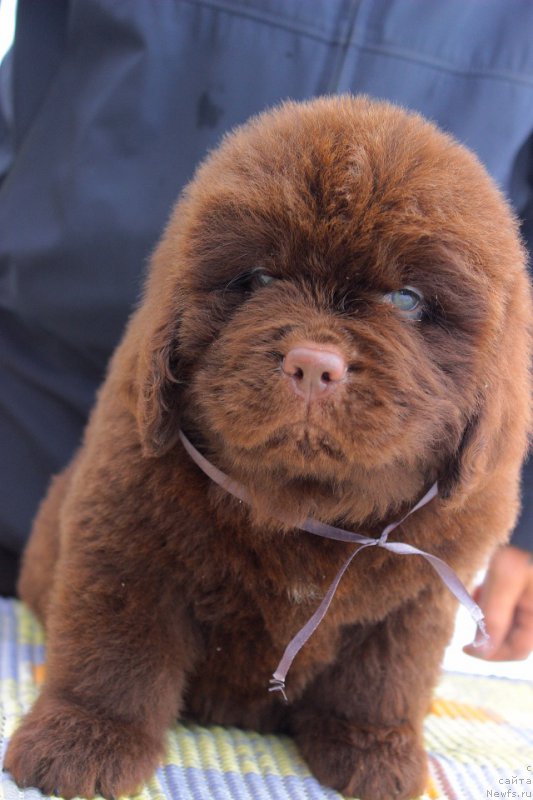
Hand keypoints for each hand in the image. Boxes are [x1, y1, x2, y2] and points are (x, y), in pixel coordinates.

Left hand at [464, 545, 532, 660]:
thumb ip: (495, 615)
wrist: (530, 523)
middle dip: (488, 629)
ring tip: (478, 594)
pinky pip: (509, 605)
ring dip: (489, 614)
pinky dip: (494, 601)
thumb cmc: (523, 547)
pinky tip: (485, 586)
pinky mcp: (525, 589)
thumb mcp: (505, 579)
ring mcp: (531, 601)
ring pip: (508, 621)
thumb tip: (483, 651)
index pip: (517, 650)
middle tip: (472, 610)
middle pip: (511, 636)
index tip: (465, 648)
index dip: (489, 653)